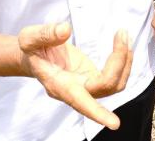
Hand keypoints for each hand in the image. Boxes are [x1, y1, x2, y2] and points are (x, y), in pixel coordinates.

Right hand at [19, 23, 133, 129]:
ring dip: (125, 61)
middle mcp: (75, 89)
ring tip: (123, 35)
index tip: (114, 124)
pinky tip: (122, 44)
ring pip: (114, 84)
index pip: (80, 101)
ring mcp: (86, 85)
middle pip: (105, 86)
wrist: (33, 56)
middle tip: (121, 33)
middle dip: (119, 61)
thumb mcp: (29, 39)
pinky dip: (123, 60)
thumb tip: (65, 30)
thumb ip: (45, 34)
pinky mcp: (94, 78)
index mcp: (58, 84)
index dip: (98, 113)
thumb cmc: (31, 50)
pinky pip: (115, 76)